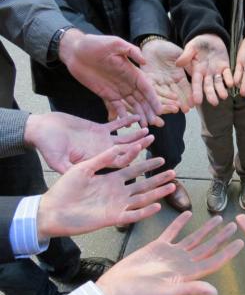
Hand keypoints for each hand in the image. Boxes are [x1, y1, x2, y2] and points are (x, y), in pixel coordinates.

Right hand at [24, 113, 150, 172]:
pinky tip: (137, 116)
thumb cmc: (48, 147)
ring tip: (148, 128)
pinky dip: (126, 121)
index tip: (139, 148)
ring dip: (136, 134)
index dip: (130, 156)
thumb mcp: (57, 160)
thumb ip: (68, 168)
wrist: (42, 130)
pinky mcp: (99, 129)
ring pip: (124, 138)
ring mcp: (102, 141)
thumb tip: (78, 177)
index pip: (118, 161)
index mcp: (96, 160)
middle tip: (151, 139)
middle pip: (126, 150)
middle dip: (139, 145)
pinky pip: (116, 125)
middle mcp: (102, 152)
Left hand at [37, 143, 176, 239]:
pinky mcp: (113, 218)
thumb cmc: (64, 188)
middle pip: (143, 184)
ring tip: (171, 186)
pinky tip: (157, 205)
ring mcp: (116, 205)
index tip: (160, 157)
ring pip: (142, 198)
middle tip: (173, 172)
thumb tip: (117, 146)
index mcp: (111, 179)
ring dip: (157, 193)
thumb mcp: (83, 168)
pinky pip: (133, 215)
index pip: (134, 170)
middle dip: (158, 178)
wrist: (52, 210)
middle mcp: (117, 192)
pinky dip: (145, 211)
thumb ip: (102, 159)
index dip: (147, 164)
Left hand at [59, 29, 164, 126]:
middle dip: (149, 111)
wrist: (75, 50)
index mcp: (132, 72)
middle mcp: (127, 82)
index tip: (159, 110)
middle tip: (153, 122)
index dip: (153, 99)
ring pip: (132, 105)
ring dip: (139, 115)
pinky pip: (117, 107)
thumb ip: (131, 50)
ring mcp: (117, 90)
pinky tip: (128, 124)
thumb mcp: (114, 43)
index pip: (146, 88)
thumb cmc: (94, 44)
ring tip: (143, 126)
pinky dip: (122, 115)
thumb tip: (145, 62)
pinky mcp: (106, 94)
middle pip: (142, 99)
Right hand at [96, 211, 243, 294]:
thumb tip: (215, 292)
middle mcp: (183, 263)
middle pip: (207, 247)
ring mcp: (171, 254)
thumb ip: (192, 289)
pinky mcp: (157, 246)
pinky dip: (180, 222)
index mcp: (188, 274)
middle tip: (234, 225)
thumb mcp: (168, 293)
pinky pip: (172, 232)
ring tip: (218, 218)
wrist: (117, 289)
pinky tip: (188, 213)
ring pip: (193, 238)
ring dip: (205, 229)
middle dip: (221, 236)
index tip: (240, 242)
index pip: (213, 261)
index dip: (227, 252)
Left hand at [141, 39, 193, 113]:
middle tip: (185, 110)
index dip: (189, 96)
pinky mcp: (148, 81)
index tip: (194, 103)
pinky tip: (161, 103)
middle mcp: (169, 83)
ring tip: (175, 109)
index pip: (185, 89)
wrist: (153, 43)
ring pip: (164, 95)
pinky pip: (152, 90)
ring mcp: (159, 83)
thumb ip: (188, 64)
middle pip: (175, 95)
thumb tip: (198, 71)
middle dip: (180, 103)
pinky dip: (157, 97)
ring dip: (169, 103)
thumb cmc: (169, 48)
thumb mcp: (181, 55)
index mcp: (179, 78)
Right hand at [176, 34, 232, 105]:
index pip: (196, 83)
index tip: (197, 101)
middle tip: (214, 103)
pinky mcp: (225, 67)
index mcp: (197, 70)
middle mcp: (206, 74)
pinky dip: (230, 79)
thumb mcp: (191, 47)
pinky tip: (232, 84)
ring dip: (221, 90)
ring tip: (224, 96)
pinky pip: (228, 75)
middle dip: (211, 94)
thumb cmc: (199, 43)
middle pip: (208, 86)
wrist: (211, 37)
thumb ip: (186, 55)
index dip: (197, 92)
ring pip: (218, 83)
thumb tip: (178, 63)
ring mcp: (216, 72)